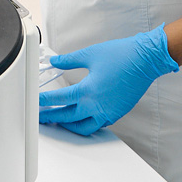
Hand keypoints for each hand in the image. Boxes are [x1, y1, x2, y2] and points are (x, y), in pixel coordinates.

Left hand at [37, 25, 178, 135]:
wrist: (146, 59)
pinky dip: (87, 124)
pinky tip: (82, 118)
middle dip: (51, 118)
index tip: (35, 103)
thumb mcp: (90, 54)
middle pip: (67, 117)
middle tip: (41, 118)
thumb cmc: (123, 55)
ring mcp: (108, 111)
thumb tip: (55, 61)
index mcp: (88, 90)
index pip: (59, 99)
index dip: (43, 102)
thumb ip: (69, 60)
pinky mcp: (117, 112)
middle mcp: (97, 105)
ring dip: (69, 125)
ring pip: (83, 127)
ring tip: (60, 121)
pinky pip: (98, 124)